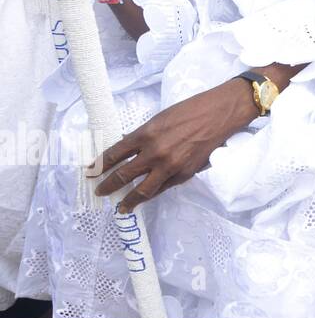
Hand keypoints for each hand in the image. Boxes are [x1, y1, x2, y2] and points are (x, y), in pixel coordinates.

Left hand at [91, 77, 259, 212]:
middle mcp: (154, 153)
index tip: (91, 172)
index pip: (114, 154)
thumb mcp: (160, 118)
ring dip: (128, 200)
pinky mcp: (184, 174)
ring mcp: (170, 166)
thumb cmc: (191, 110)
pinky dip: (152, 193)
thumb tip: (128, 149)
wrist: (220, 114)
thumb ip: (144, 136)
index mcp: (145, 134)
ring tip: (120, 207)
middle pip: (123, 175)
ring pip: (142, 190)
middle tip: (99, 192)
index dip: (100, 165)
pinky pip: (163, 188)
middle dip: (107, 186)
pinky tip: (145, 197)